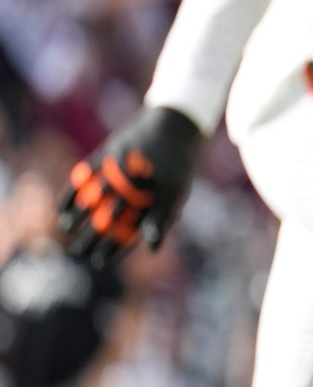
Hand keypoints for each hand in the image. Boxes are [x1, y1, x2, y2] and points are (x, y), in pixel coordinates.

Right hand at [59, 106, 202, 266]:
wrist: (175, 125)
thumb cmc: (177, 166)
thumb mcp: (178, 192)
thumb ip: (162, 220)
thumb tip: (152, 249)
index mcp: (159, 195)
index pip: (133, 229)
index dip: (115, 249)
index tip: (100, 262)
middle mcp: (139, 181)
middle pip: (111, 216)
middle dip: (92, 237)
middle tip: (78, 253)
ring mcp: (123, 165)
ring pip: (94, 198)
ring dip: (77, 217)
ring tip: (66, 232)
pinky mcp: (110, 151)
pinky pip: (85, 176)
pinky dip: (71, 193)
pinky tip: (61, 209)